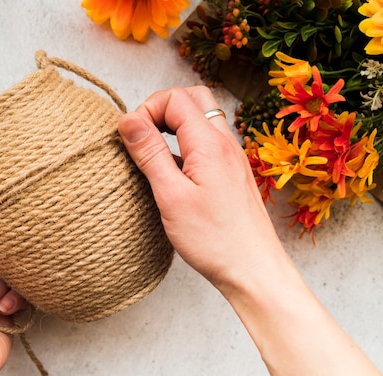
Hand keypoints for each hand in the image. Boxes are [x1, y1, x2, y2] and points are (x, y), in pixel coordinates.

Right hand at [118, 87, 285, 293]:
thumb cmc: (214, 240)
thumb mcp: (171, 196)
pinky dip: (186, 143)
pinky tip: (173, 171)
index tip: (131, 137)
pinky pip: (208, 142)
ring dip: (174, 125)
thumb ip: (149, 153)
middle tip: (143, 135)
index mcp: (210, 144)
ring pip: (203, 119)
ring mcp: (232, 158)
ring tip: (153, 151)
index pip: (175, 98)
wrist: (253, 269)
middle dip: (162, 108)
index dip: (147, 109)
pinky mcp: (232, 173)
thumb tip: (128, 119)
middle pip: (194, 99)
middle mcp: (225, 144)